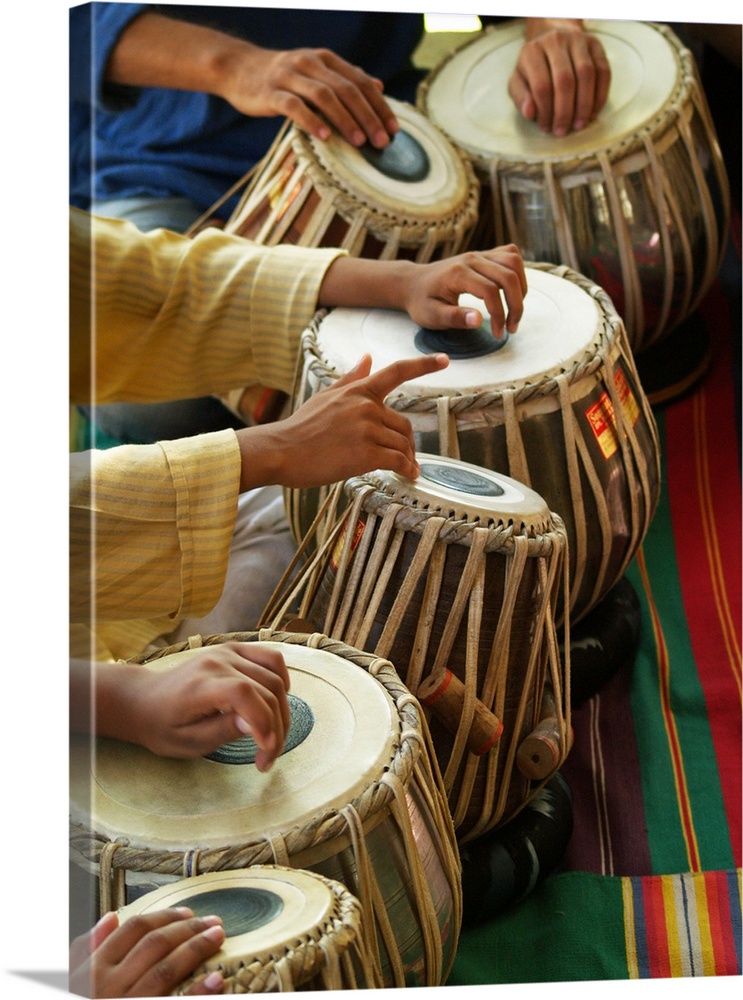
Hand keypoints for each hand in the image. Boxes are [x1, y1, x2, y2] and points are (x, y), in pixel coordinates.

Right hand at [69, 908, 225, 997]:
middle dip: (188, 928)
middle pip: (154, 945)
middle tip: (213, 921)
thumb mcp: (77, 983)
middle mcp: (109, 987)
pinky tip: (216, 980)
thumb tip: (111, 918)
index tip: (188, 912)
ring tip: (217, 937)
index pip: (133, 930)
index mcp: (94, 971)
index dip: (164, 916)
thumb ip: (89, 951)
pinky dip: (197, 992)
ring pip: (165, 970)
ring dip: (196, 949)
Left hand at [94, 643, 290, 766]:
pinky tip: (278, 703)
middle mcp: (216, 662)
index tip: (266, 750)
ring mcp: (227, 652)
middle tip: (267, 758)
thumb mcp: (186, 742)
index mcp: (199, 686)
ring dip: (282, 711)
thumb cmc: (162, 726)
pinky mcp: (234, 650)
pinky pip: (272, 659)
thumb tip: (254, 724)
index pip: (243, 693)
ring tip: (272, 737)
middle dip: (276, 728)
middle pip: (266, 689)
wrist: (145, 700)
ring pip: (275, 677)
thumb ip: (221, 731)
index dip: (263, 720)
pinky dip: (282, 681)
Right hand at [220, 44, 398, 147]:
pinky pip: (295, 107)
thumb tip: (379, 86)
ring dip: (345, 120)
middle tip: (382, 142)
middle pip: (347, 89)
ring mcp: (290, 76)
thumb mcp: (316, 72)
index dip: (379, 105)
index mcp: (326, 59)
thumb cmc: (283, 78)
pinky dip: (312, 121)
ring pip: (324, 96)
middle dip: (368, 116)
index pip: (360, 81)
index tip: (394, 129)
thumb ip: (345, 79)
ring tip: (360, 142)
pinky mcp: (271, 92)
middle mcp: (310, 63)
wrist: (239, 69)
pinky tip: (325, 137)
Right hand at [242, 353, 448, 488]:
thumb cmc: (300, 428)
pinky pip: (397, 461)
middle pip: (404, 424)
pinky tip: (408, 476)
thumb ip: (351, 379)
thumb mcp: (326, 396)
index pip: (397, 372)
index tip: (445, 360)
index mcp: (358, 391)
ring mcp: (367, 429)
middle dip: (408, 443)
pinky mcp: (366, 453)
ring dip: (408, 459)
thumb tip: (367, 358)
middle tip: (407, 457)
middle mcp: (366, 406)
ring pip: (402, 444)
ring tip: (407, 470)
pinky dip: (406, 469)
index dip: (424, 365)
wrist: (281, 451)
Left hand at [401, 245, 526, 339]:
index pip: (490, 291)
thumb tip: (478, 320)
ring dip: (521, 288)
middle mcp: (472, 259)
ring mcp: (479, 254)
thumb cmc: (421, 302)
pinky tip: (512, 292)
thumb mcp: (432, 315)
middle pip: (508, 275)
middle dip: (516, 305)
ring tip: (514, 311)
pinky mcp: (484, 255)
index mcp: (458, 274)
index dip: (499, 315)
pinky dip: (518, 273)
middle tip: (511, 328)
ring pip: (514, 262)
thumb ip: (455, 318)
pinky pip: (511, 256)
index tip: (498, 333)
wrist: (413, 283)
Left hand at [508, 19, 610, 135]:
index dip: (546, 112)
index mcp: (532, 52)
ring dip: (584, 105)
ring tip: (580, 124)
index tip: (547, 128)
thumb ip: (521, 97)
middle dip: (565, 112)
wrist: (551, 38)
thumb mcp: (518, 81)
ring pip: (587, 74)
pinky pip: (603, 71)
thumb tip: (530, 113)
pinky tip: (593, 112)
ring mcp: (578, 40)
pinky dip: (600, 95)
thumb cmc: (533, 68)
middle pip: (565, 81)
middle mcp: (555, 41)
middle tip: (563, 131)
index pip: (542, 86)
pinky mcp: (595, 44)